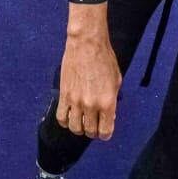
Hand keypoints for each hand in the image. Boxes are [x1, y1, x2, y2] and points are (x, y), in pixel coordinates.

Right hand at [56, 20, 122, 139]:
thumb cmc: (105, 59)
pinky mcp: (64, 95)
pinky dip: (65, 121)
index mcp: (108, 102)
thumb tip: (108, 114)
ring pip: (74, 127)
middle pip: (89, 131)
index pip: (106, 131)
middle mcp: (91, 105)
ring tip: (81, 122)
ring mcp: (76, 101)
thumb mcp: (116, 81)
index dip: (105, 134)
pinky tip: (69, 116)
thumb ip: (112, 100)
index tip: (104, 130)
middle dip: (93, 132)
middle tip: (93, 125)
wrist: (87, 44)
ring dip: (78, 128)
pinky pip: (61, 117)